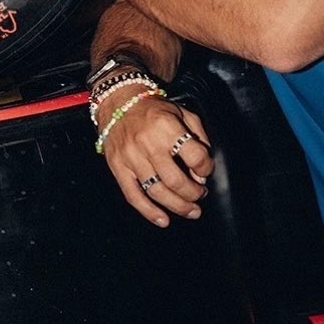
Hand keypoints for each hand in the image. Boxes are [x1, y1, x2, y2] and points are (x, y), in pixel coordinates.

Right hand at [98, 95, 213, 226]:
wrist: (118, 102)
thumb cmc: (154, 109)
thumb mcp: (182, 113)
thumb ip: (198, 137)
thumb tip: (201, 172)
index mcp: (167, 127)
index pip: (194, 156)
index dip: (205, 168)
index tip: (205, 171)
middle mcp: (148, 144)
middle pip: (175, 180)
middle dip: (193, 193)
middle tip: (200, 196)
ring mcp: (130, 158)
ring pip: (157, 191)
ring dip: (178, 206)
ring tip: (191, 211)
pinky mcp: (118, 168)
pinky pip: (133, 196)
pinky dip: (149, 212)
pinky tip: (163, 220)